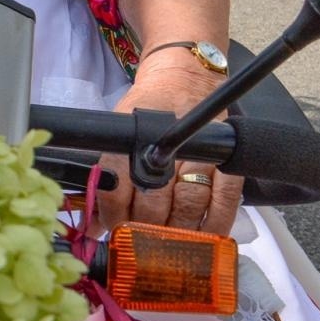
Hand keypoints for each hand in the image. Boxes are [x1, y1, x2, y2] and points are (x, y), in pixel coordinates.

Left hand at [94, 54, 241, 236]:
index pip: (119, 183)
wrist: (185, 72)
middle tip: (137, 245)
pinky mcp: (227, 160)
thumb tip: (93, 222)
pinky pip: (225, 201)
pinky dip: (216, 225)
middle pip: (154, 200)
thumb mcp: (122, 126)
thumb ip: (109, 172)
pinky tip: (205, 239)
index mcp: (136, 134)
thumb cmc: (149, 104)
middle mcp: (168, 144)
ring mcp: (202, 153)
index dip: (112, 214)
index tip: (109, 231)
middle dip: (143, 229)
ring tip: (166, 248)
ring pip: (188, 205)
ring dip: (175, 233)